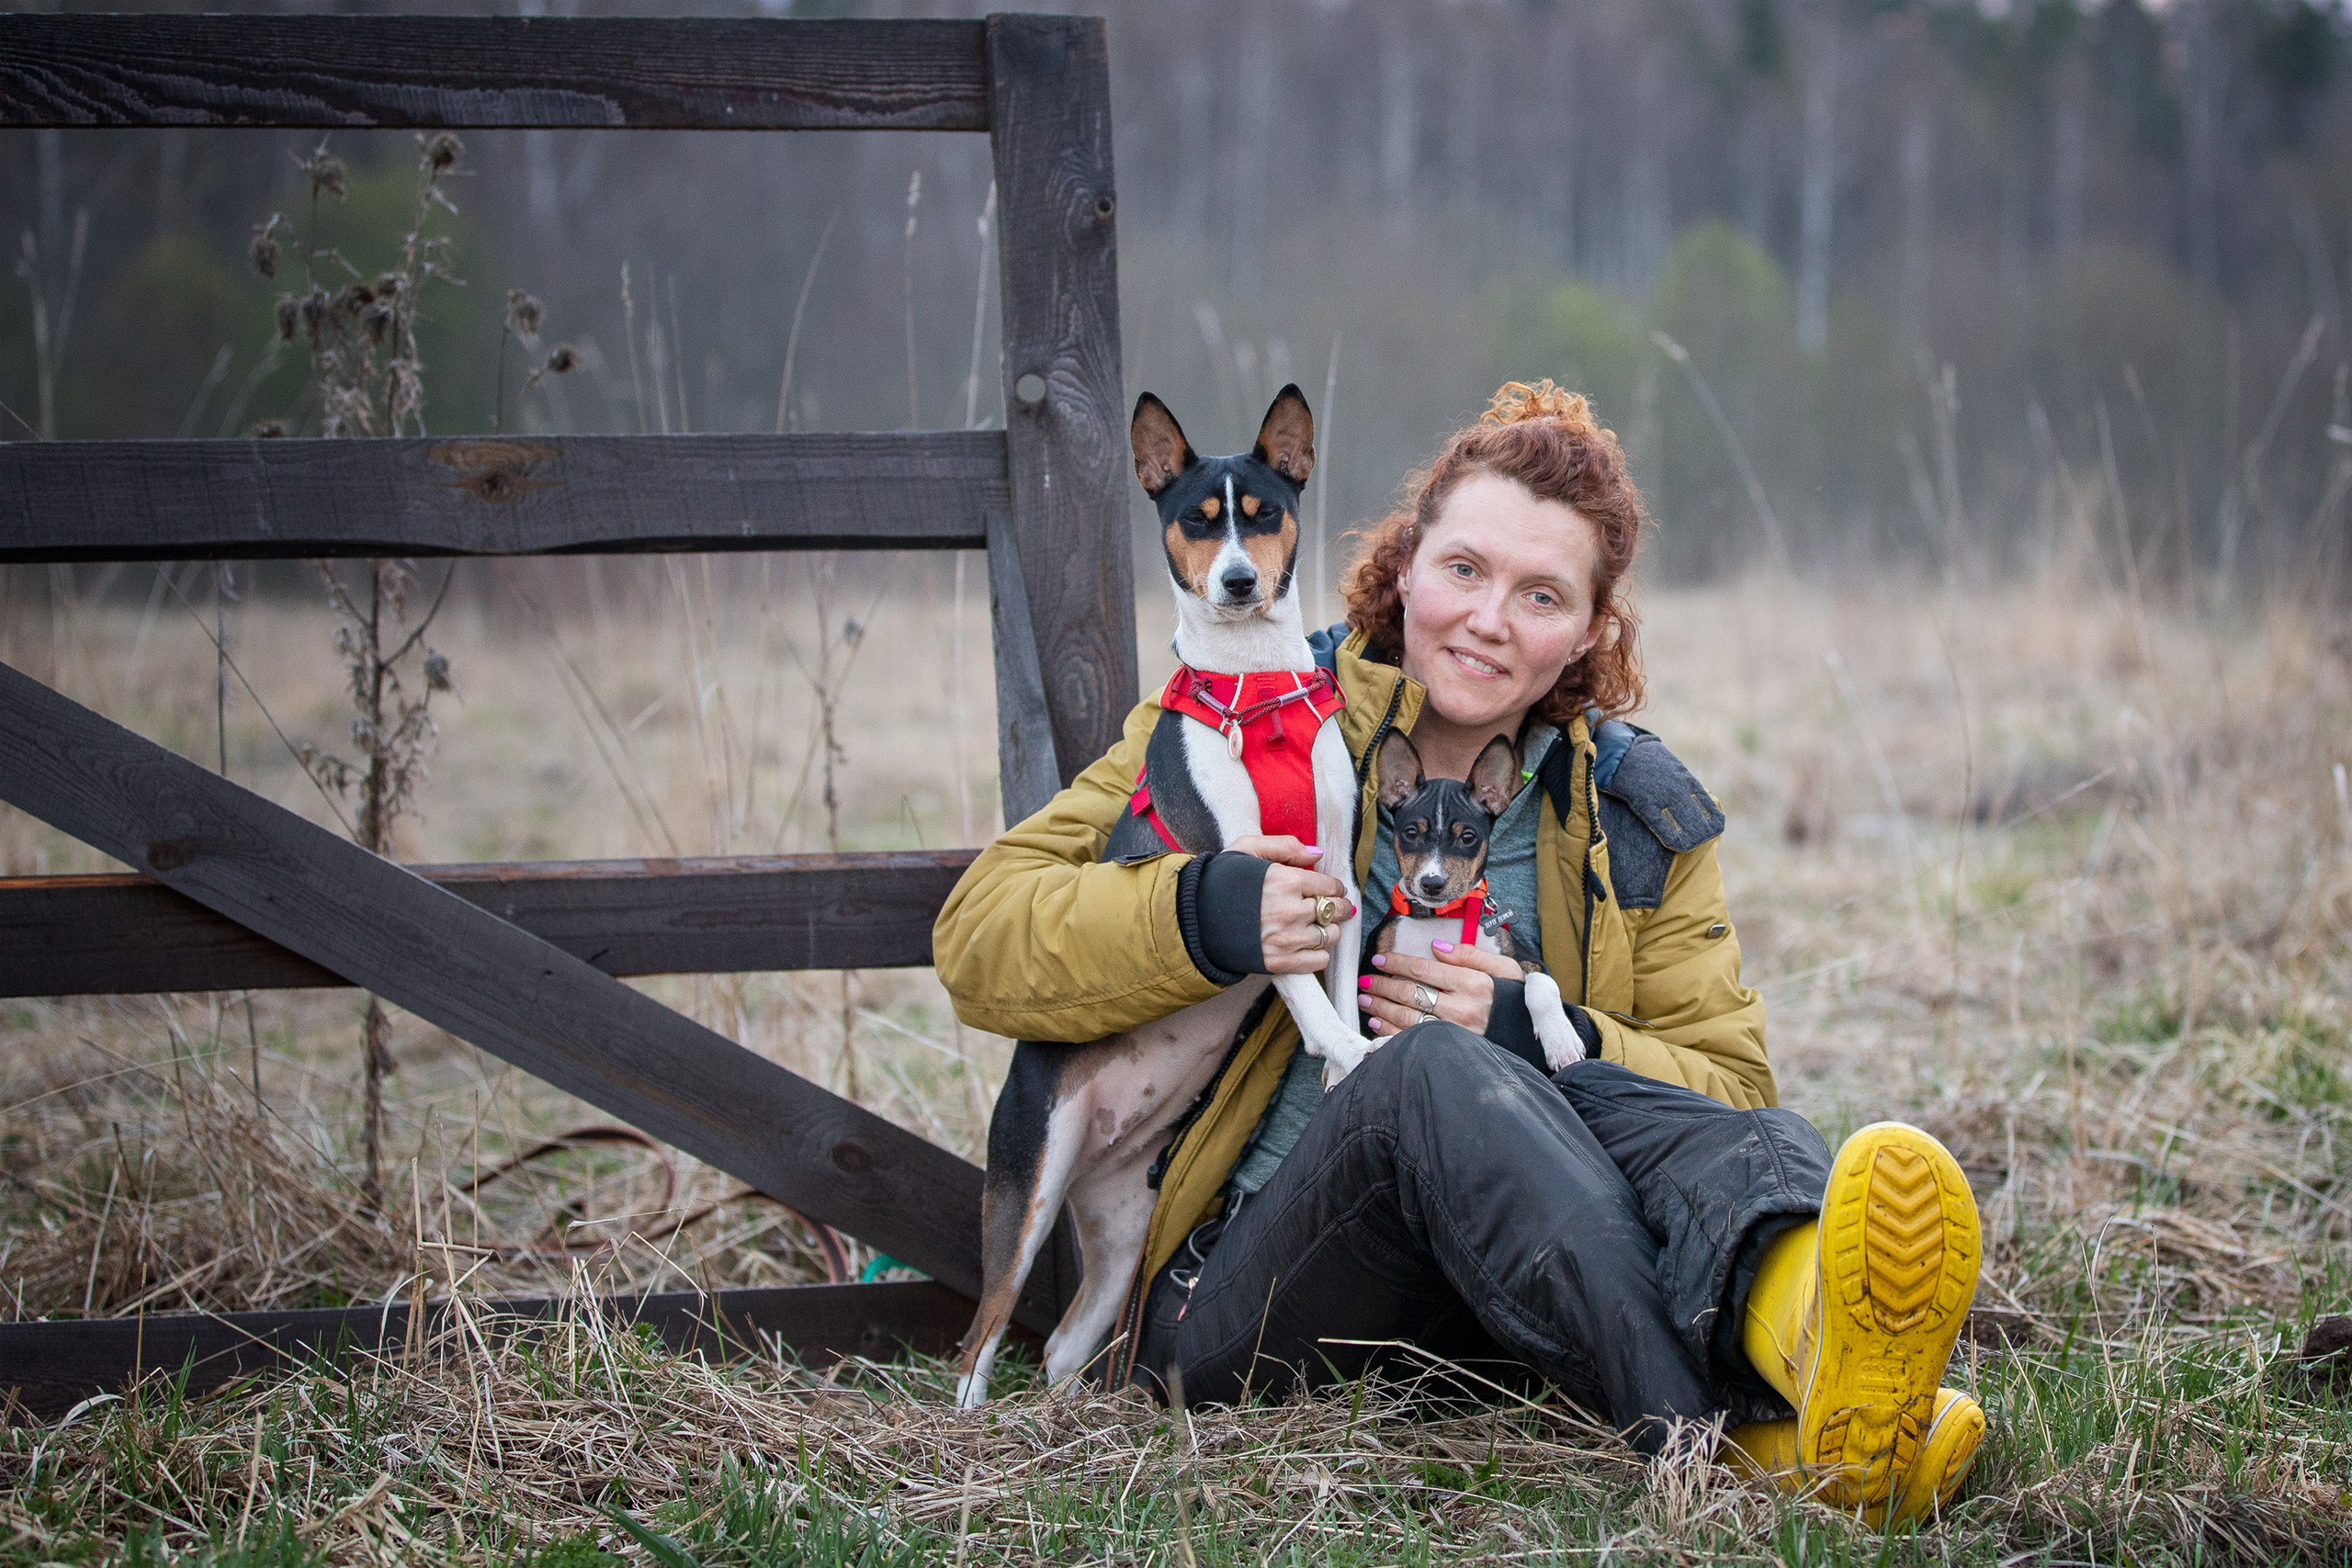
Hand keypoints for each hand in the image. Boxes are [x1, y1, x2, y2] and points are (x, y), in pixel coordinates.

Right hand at [1228, 835, 1352, 975]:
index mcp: (1284, 880)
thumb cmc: (1220, 880)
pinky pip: (1317, 961)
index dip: (1335, 887)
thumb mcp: (1246, 848)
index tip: (1333, 890)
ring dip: (1329, 930)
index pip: (1329, 886)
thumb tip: (1317, 854)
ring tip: (1319, 926)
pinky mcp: (1279, 962)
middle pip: (1334, 911)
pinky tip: (1307, 944)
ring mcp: (1286, 939)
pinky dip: (1318, 953)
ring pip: (1330, 936)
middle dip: (1339, 908)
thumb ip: (1285, 846)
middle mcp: (1289, 911)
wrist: (1193, 919)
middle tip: (1338, 907)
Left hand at [1357, 940, 1520, 1034]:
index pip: (1424, 970)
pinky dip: (1388, 1030)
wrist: (1531, 1040)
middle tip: (1366, 979)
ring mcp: (1454, 1034)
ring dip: (1380, 1007)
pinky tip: (1376, 1021)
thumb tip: (1437, 947)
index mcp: (1475, 984)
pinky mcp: (1448, 1051)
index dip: (1397, 963)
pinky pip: (1410, 1040)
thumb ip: (1471, 955)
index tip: (1380, 959)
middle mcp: (1463, 1009)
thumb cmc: (1513, 1001)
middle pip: (1410, 993)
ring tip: (1365, 998)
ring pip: (1405, 1018)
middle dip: (1382, 984)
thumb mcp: (1504, 970)